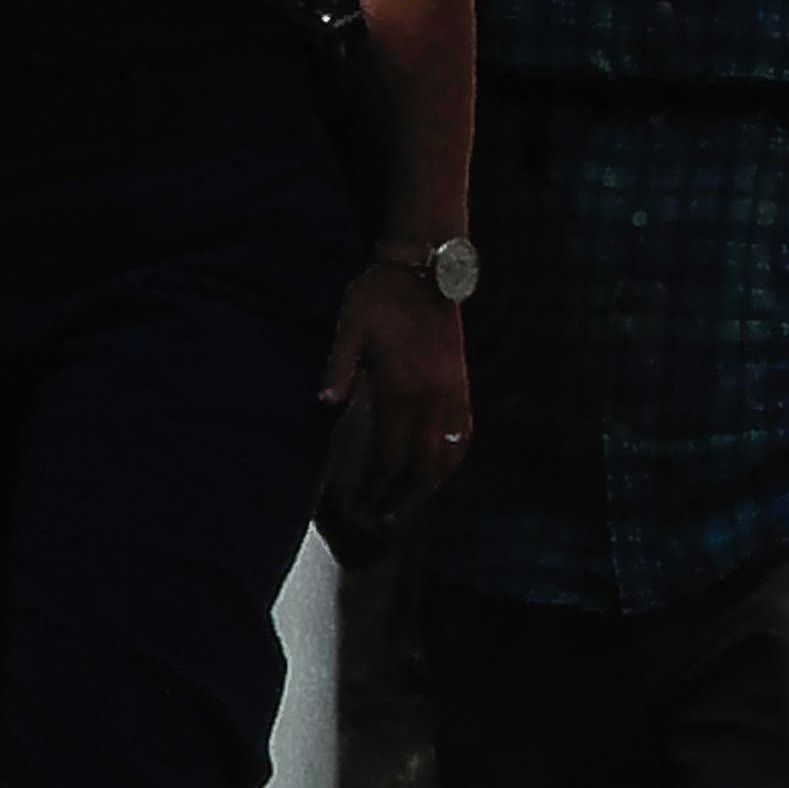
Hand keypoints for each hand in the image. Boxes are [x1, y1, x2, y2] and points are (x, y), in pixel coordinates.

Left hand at [318, 262, 471, 529]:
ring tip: (407, 505)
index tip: (361, 506)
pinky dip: (452, 458)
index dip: (376, 485)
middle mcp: (432, 398)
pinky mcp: (462, 384)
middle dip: (400, 496)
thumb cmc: (380, 297)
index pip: (389, 453)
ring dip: (428, 485)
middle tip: (380, 518)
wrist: (427, 269)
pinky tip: (438, 471)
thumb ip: (338, 366)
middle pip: (419, 464)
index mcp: (401, 388)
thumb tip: (325, 402)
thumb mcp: (349, 326)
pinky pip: (463, 432)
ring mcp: (452, 392)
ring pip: (446, 454)